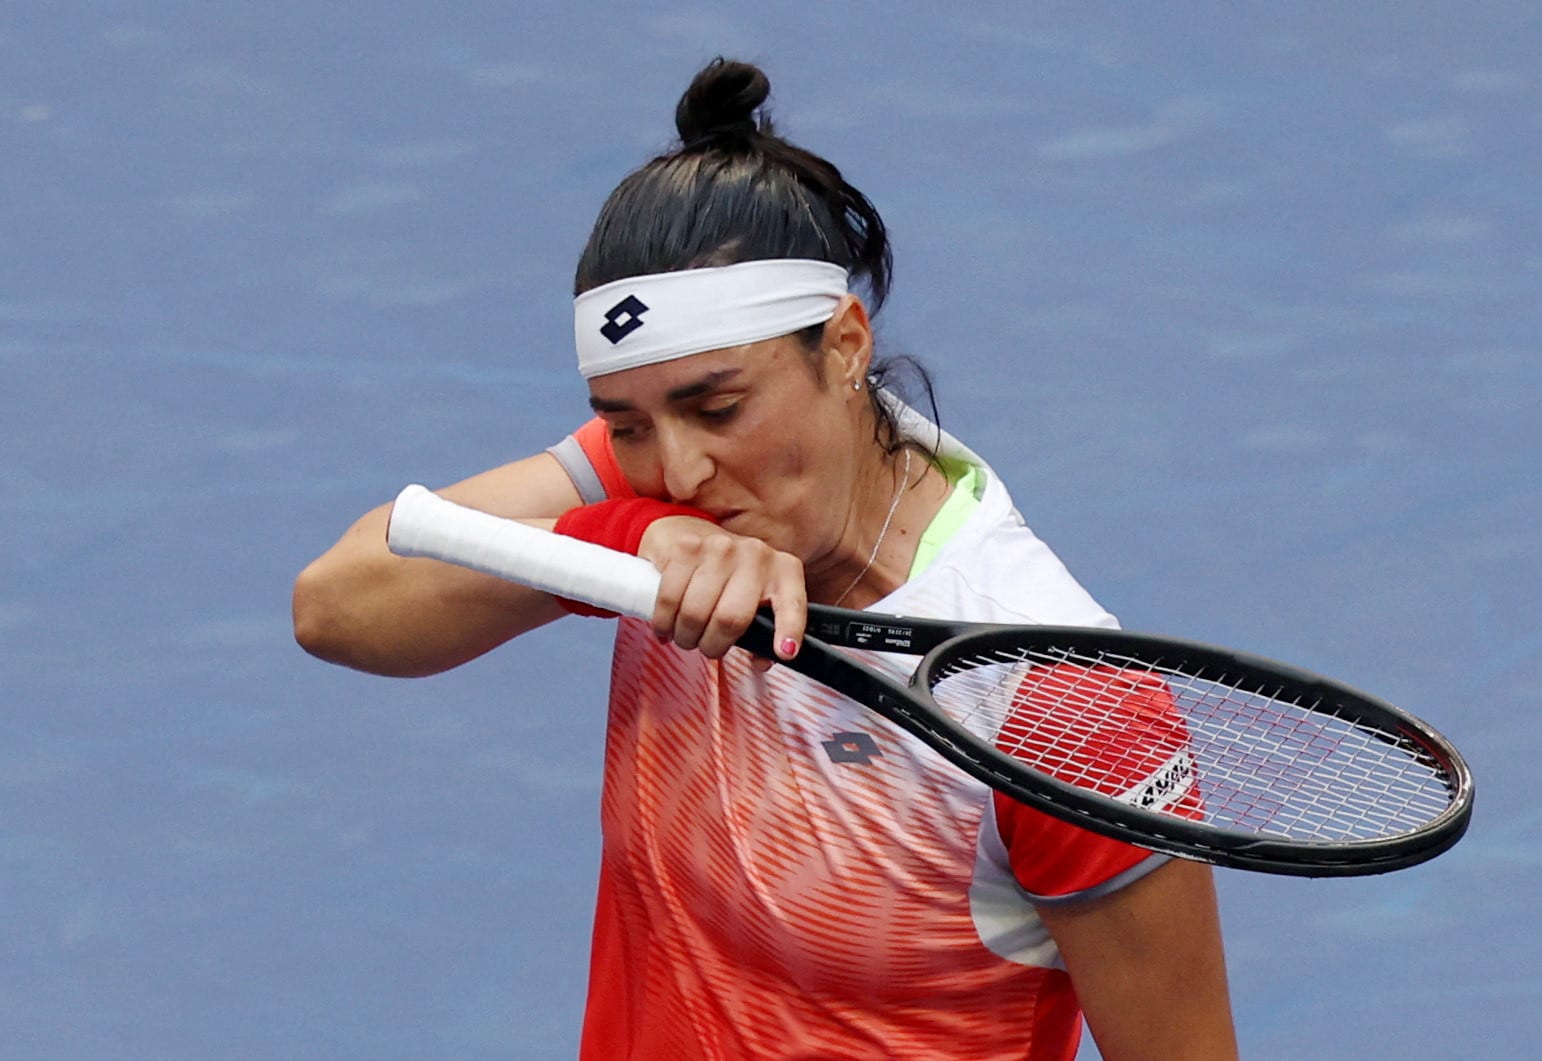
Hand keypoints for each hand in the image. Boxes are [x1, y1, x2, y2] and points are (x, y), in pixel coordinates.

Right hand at [637, 516, 805, 668]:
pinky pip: (669, 599)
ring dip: (685, 636)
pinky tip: (666, 626)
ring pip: (695, 613)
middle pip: (730, 619)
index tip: (785, 651)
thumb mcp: (755, 598)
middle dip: (711, 645)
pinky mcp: (687, 548)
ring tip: (685, 636)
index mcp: (783, 571)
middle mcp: (756, 556)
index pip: (792, 604)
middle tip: (705, 647)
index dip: (790, 630)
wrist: (690, 529)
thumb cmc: (728, 575)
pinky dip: (663, 622)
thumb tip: (761, 661)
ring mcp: (720, 548)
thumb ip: (763, 631)